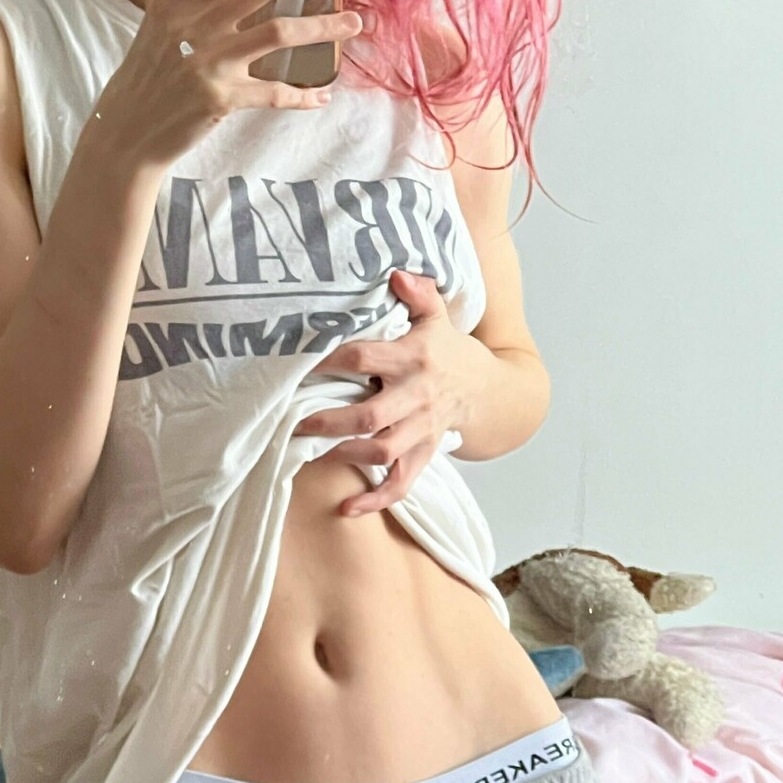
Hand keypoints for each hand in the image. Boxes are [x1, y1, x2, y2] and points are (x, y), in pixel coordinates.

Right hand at [92, 0, 356, 170]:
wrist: (126, 132)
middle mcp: (190, 25)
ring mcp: (206, 62)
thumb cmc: (149, 77)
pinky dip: (303, 95)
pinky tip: (322, 96)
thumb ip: (195, 2)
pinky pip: (275, 92)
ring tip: (353, 22)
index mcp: (172, 0)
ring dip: (322, 26)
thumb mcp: (159, 27)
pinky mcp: (220, 98)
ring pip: (278, 32)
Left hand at [292, 268, 478, 515]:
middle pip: (369, 416)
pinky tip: (348, 509)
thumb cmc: (449, 349)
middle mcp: (417, 396)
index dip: (329, 360)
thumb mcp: (438, 315)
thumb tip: (396, 274)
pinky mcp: (424, 454)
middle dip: (328, 422)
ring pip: (382, 451)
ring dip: (344, 455)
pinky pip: (402, 483)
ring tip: (310, 452)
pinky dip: (376, 499)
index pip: (364, 359)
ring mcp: (422, 429)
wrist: (489, 389)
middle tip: (293, 422)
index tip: (297, 363)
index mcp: (414, 358)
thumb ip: (418, 293)